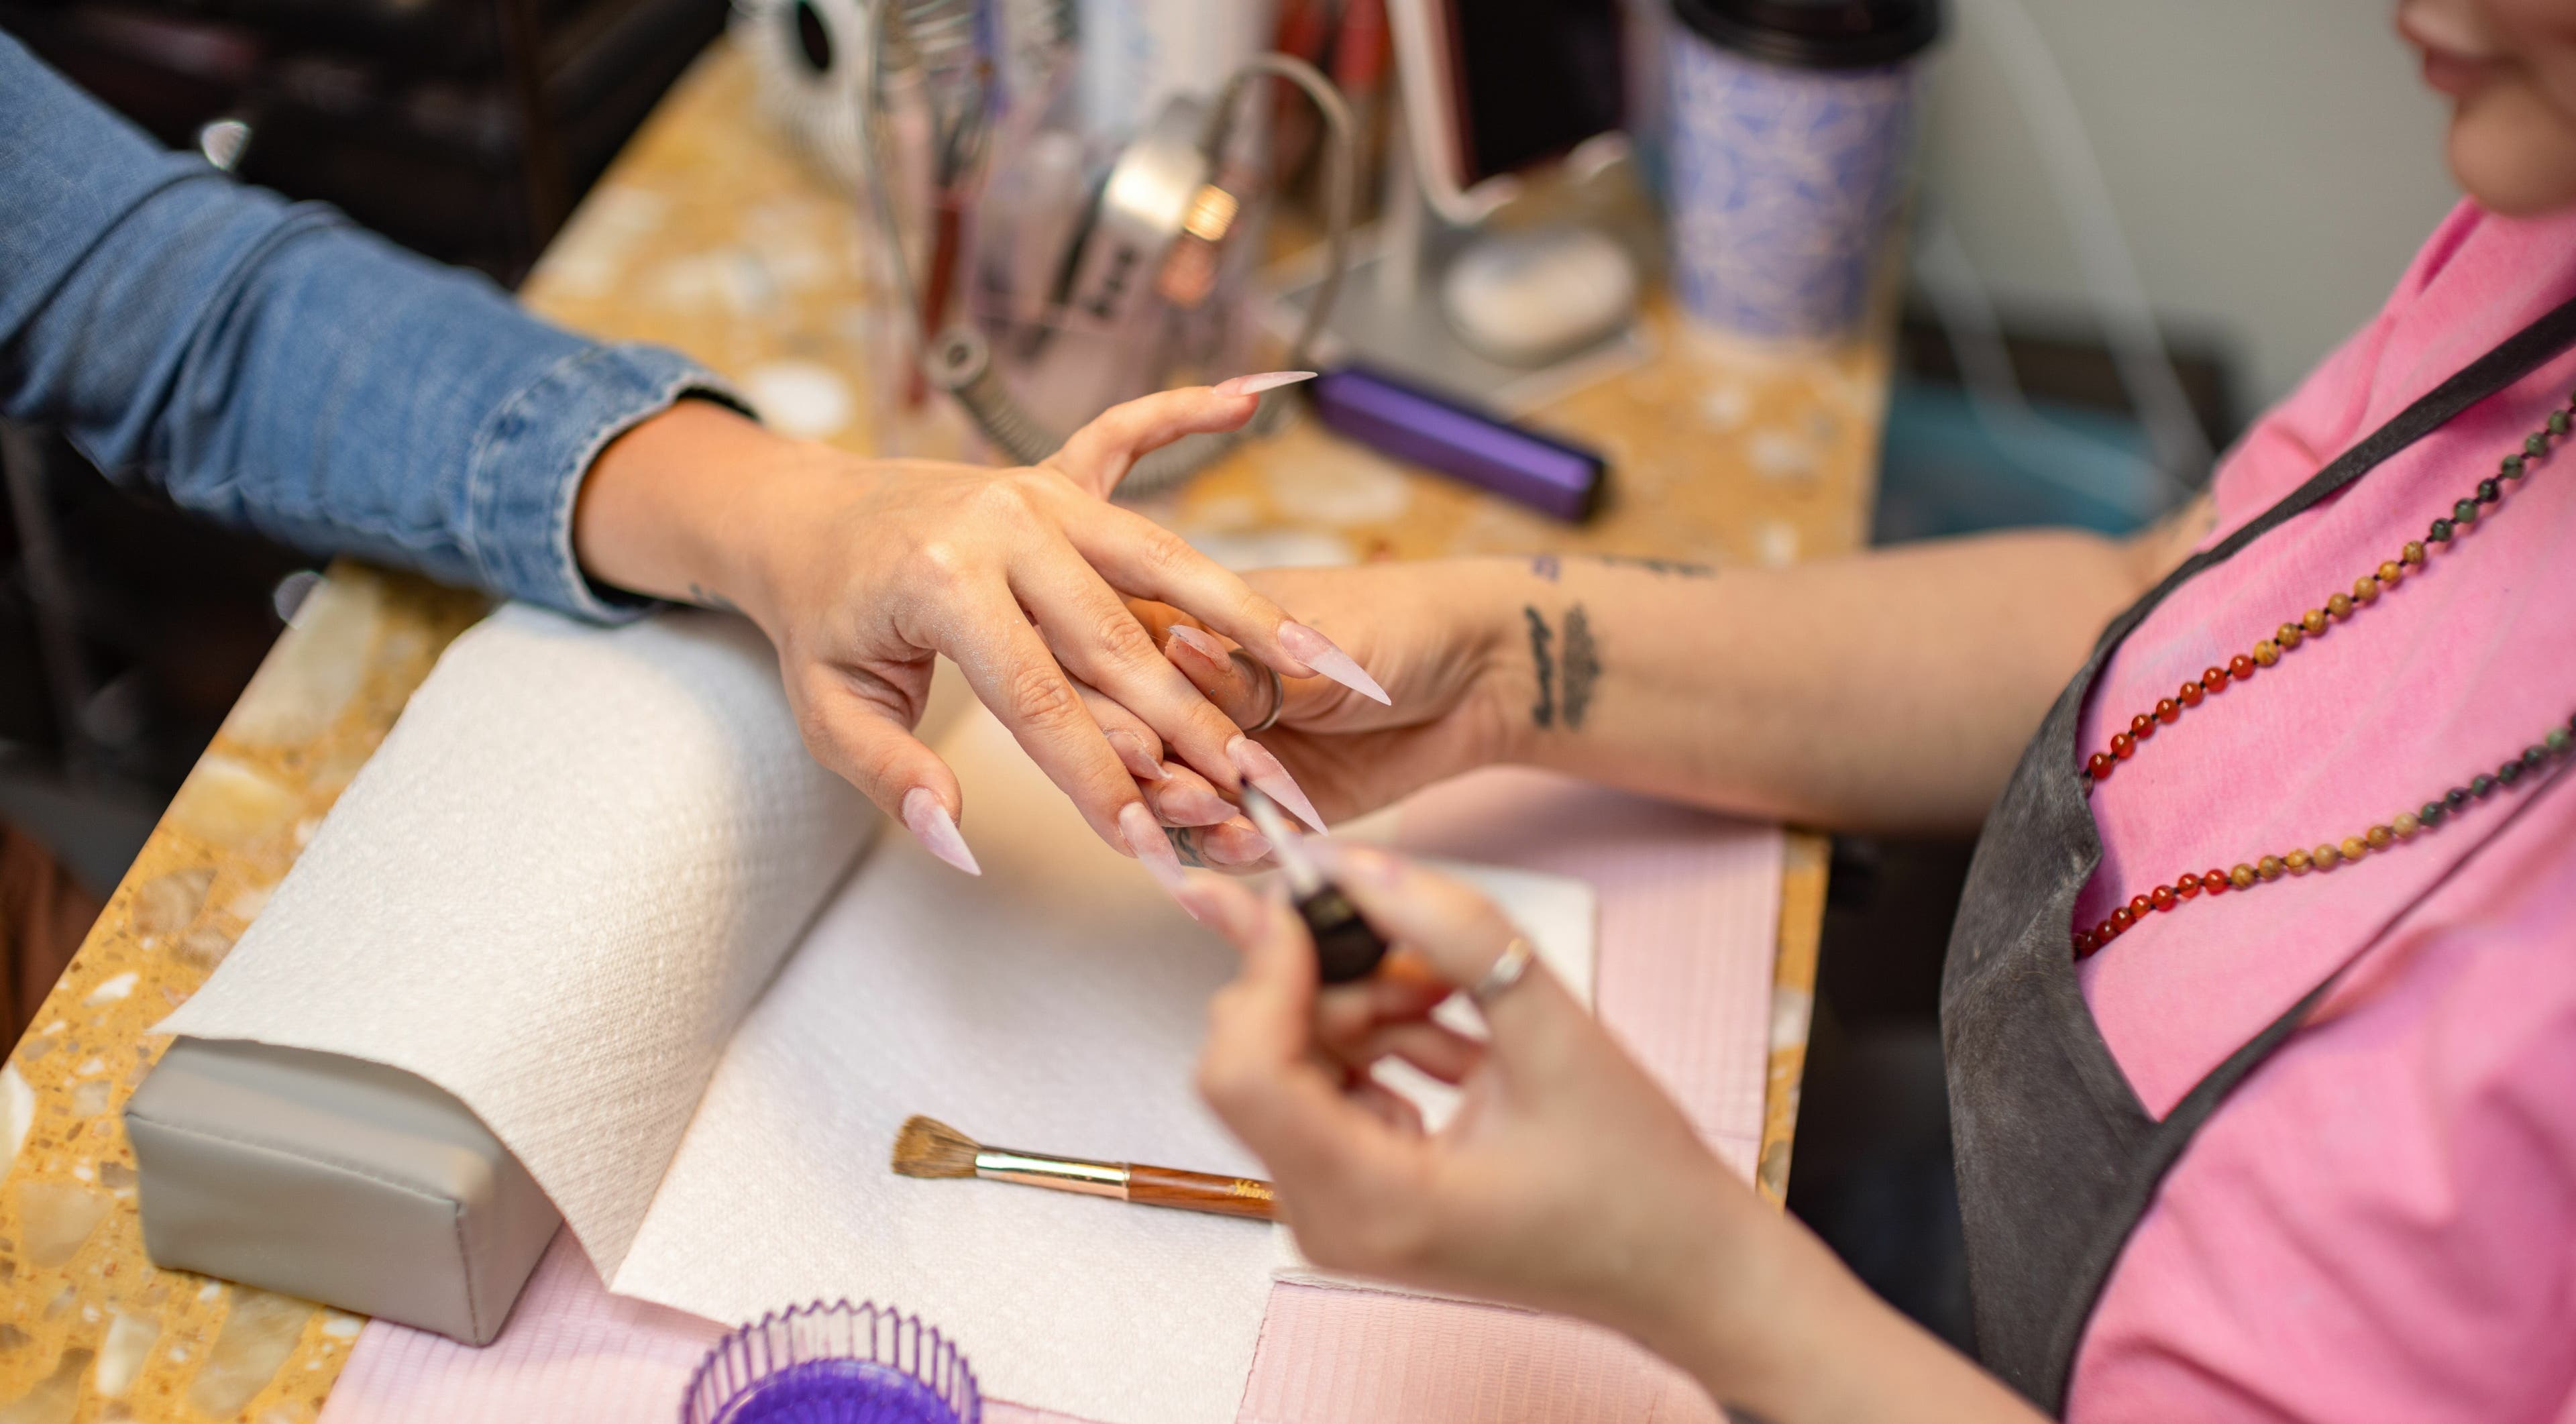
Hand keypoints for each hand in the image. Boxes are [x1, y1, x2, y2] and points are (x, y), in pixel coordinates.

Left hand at [571, 381, 1382, 874]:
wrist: (801, 516)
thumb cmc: (824, 622)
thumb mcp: (831, 714)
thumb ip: (893, 776)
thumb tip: (957, 840)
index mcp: (940, 583)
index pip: (1039, 702)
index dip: (1099, 780)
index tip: (1149, 844)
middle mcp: (999, 523)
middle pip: (1120, 640)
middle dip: (1196, 723)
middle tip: (1262, 786)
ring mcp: (1035, 489)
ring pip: (1161, 559)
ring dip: (1246, 614)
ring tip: (1327, 663)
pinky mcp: (1054, 470)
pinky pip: (1131, 435)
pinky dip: (1189, 411)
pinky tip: (1257, 395)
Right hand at [1131, 559, 1531, 830]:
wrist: (1480, 675)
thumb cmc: (1398, 624)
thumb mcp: (1318, 641)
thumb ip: (1246, 666)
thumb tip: (1174, 651)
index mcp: (1180, 624)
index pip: (1112, 665)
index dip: (1116, 706)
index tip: (1141, 738)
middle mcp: (1187, 695)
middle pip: (1125, 743)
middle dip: (1145, 773)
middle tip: (1187, 792)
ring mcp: (1220, 755)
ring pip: (1163, 801)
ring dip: (1182, 817)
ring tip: (1222, 818)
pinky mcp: (1259, 809)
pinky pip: (1219, 842)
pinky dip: (1226, 849)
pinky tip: (1248, 842)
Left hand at [1180, 844, 1757, 1348]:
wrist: (1683, 1270)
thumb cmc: (1637, 1187)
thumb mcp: (1558, 1034)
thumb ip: (1457, 936)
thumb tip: (1361, 866)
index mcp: (1372, 1203)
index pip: (1244, 1071)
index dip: (1265, 969)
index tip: (1307, 901)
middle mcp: (1333, 1222)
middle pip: (1258, 1062)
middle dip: (1330, 983)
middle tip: (1422, 952)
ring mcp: (1340, 1216)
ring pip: (1293, 1064)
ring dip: (1364, 1005)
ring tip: (1458, 992)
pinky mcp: (1360, 1197)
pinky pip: (1329, 1088)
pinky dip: (1380, 1041)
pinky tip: (1455, 1028)